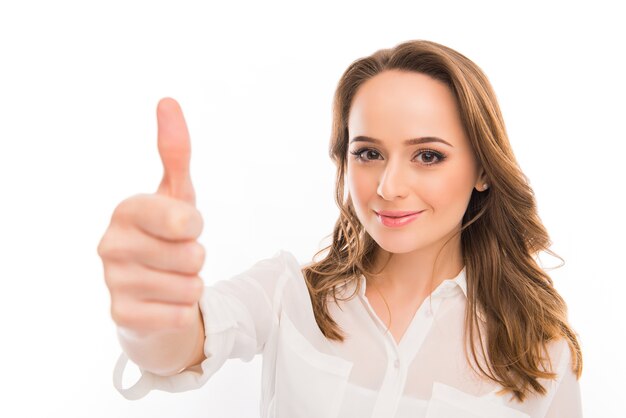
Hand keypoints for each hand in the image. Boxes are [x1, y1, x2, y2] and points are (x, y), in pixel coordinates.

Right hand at [97, 98, 204, 338]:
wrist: (152, 293)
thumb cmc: (167, 237)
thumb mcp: (177, 195)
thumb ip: (175, 152)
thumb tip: (167, 100)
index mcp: (126, 210)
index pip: (185, 220)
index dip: (195, 227)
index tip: (182, 227)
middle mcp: (110, 245)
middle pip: (193, 256)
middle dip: (195, 258)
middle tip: (177, 257)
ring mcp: (112, 283)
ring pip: (191, 287)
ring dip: (191, 285)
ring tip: (170, 279)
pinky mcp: (121, 318)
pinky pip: (181, 315)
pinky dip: (183, 311)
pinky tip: (164, 303)